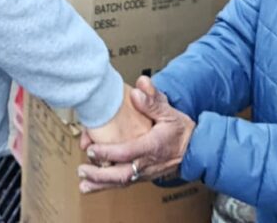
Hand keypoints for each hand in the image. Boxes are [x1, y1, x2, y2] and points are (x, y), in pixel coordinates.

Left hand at [77, 77, 195, 192]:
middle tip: (82, 170)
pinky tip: (94, 186)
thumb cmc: (181, 131)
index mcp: (153, 146)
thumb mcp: (169, 111)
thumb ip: (153, 101)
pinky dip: (108, 186)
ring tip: (83, 184)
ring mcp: (145, 173)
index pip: (128, 152)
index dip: (108, 153)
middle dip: (100, 176)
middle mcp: (148, 163)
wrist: (194, 150)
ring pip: (121, 182)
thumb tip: (138, 91)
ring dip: (101, 184)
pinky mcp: (143, 176)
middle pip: (121, 175)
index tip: (92, 149)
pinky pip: (124, 183)